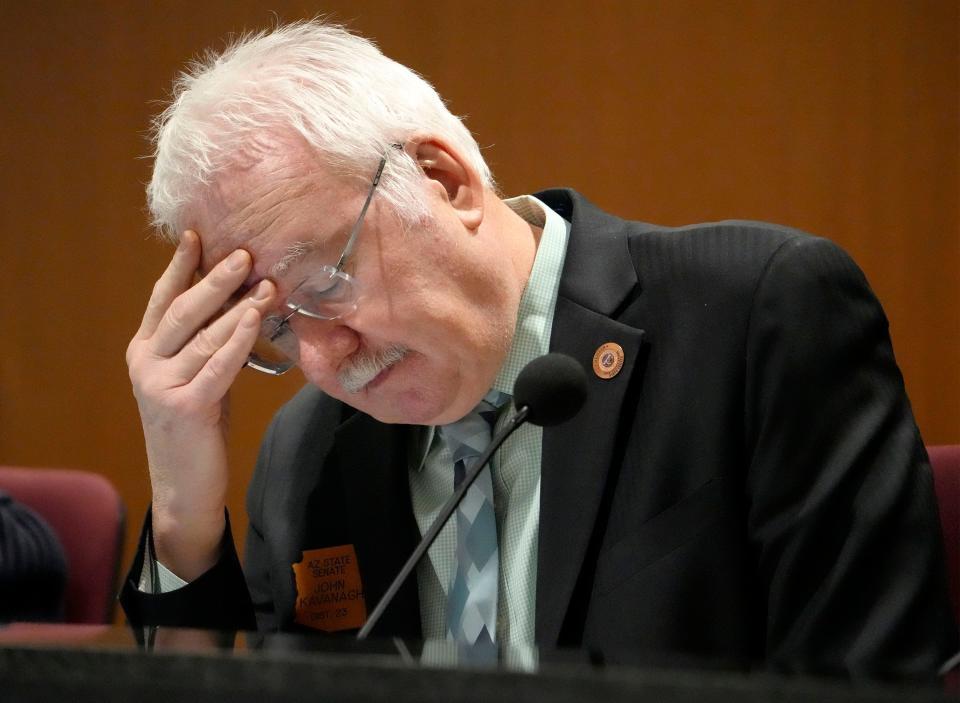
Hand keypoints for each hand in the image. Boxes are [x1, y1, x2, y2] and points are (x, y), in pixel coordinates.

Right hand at [126, 230, 275, 579]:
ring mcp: (160, 385)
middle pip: (182, 310)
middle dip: (214, 279)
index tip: (197, 235)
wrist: (184, 485)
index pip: (162, 299)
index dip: (179, 267)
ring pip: (203, 336)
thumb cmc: (197, 426)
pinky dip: (238, 340)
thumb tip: (238, 299)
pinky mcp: (185, 407)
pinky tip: (254, 319)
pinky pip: (218, 366)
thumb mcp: (196, 375)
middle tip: (244, 252)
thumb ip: (205, 343)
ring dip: (236, 307)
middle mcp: (145, 363)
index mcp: (143, 350)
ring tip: (265, 283)